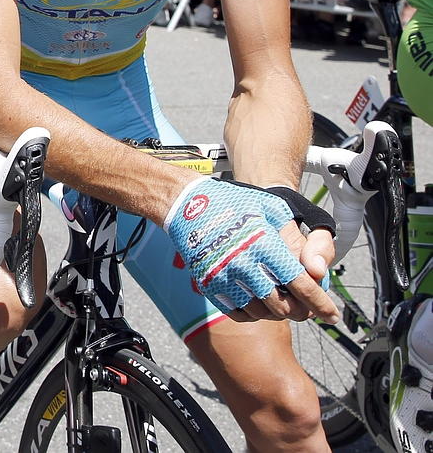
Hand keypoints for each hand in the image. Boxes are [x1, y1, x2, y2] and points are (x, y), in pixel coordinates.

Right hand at [164, 177, 338, 322]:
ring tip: (281, 303)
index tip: (332, 316)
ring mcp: (223, 276)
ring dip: (276, 313)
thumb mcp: (274, 208)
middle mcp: (243, 264)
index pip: (300, 285)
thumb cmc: (234, 202)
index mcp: (264, 244)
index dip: (320, 304)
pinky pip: (236, 312)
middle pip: (281, 306)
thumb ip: (301, 239)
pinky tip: (259, 304)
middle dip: (300, 312)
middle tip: (306, 308)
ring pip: (259, 312)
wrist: (186, 204)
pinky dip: (252, 314)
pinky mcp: (208, 284)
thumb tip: (317, 271)